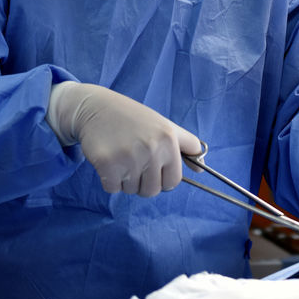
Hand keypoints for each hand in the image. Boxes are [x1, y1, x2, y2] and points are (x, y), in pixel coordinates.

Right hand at [47, 82, 202, 196]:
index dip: (162, 178)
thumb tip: (202, 169)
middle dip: (143, 182)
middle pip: (152, 191)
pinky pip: (112, 188)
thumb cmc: (135, 119)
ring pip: (131, 190)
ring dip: (125, 180)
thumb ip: (187, 145)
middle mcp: (151, 149)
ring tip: (121, 156)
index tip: (153, 167)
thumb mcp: (166, 126)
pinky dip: (109, 179)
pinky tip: (109, 159)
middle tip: (134, 161)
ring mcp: (129, 157)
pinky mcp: (107, 164)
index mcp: (169, 140)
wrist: (97, 107)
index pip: (173, 182)